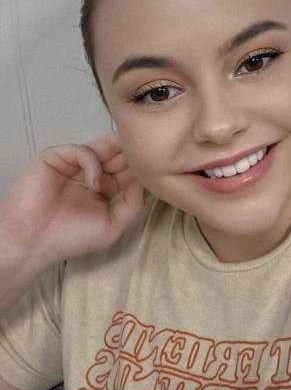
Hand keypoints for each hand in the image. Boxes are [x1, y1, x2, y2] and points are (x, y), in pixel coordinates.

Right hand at [0, 133, 144, 263]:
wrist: (35, 242)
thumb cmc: (72, 237)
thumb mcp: (113, 225)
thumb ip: (132, 204)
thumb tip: (144, 182)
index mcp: (107, 188)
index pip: (128, 170)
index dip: (141, 167)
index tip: (156, 168)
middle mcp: (93, 174)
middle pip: (118, 155)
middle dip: (132, 154)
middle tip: (147, 153)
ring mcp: (74, 165)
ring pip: (101, 147)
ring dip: (117, 153)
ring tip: (126, 164)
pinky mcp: (55, 159)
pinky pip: (80, 150)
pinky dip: (91, 162)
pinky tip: (95, 183)